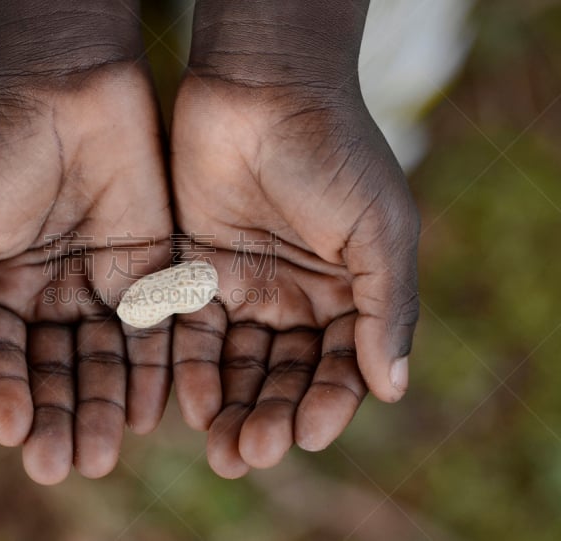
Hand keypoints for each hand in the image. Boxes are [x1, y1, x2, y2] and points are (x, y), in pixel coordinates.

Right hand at [0, 1, 172, 484]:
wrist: (68, 85)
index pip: (2, 356)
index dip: (5, 393)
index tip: (13, 431)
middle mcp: (51, 293)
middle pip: (56, 369)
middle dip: (59, 415)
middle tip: (65, 464)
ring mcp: (101, 282)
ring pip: (105, 359)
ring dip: (104, 407)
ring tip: (104, 455)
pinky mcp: (151, 267)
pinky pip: (153, 329)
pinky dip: (150, 371)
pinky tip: (149, 413)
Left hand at [170, 8, 418, 475]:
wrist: (263, 88)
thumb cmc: (333, 152)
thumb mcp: (379, 229)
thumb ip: (386, 307)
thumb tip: (394, 387)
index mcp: (345, 292)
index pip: (340, 365)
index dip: (329, 402)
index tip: (310, 433)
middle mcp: (294, 297)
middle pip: (283, 375)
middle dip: (271, 416)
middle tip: (251, 453)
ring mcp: (243, 287)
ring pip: (236, 365)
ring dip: (230, 408)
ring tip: (222, 450)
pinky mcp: (193, 271)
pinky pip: (191, 333)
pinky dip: (192, 370)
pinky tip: (190, 405)